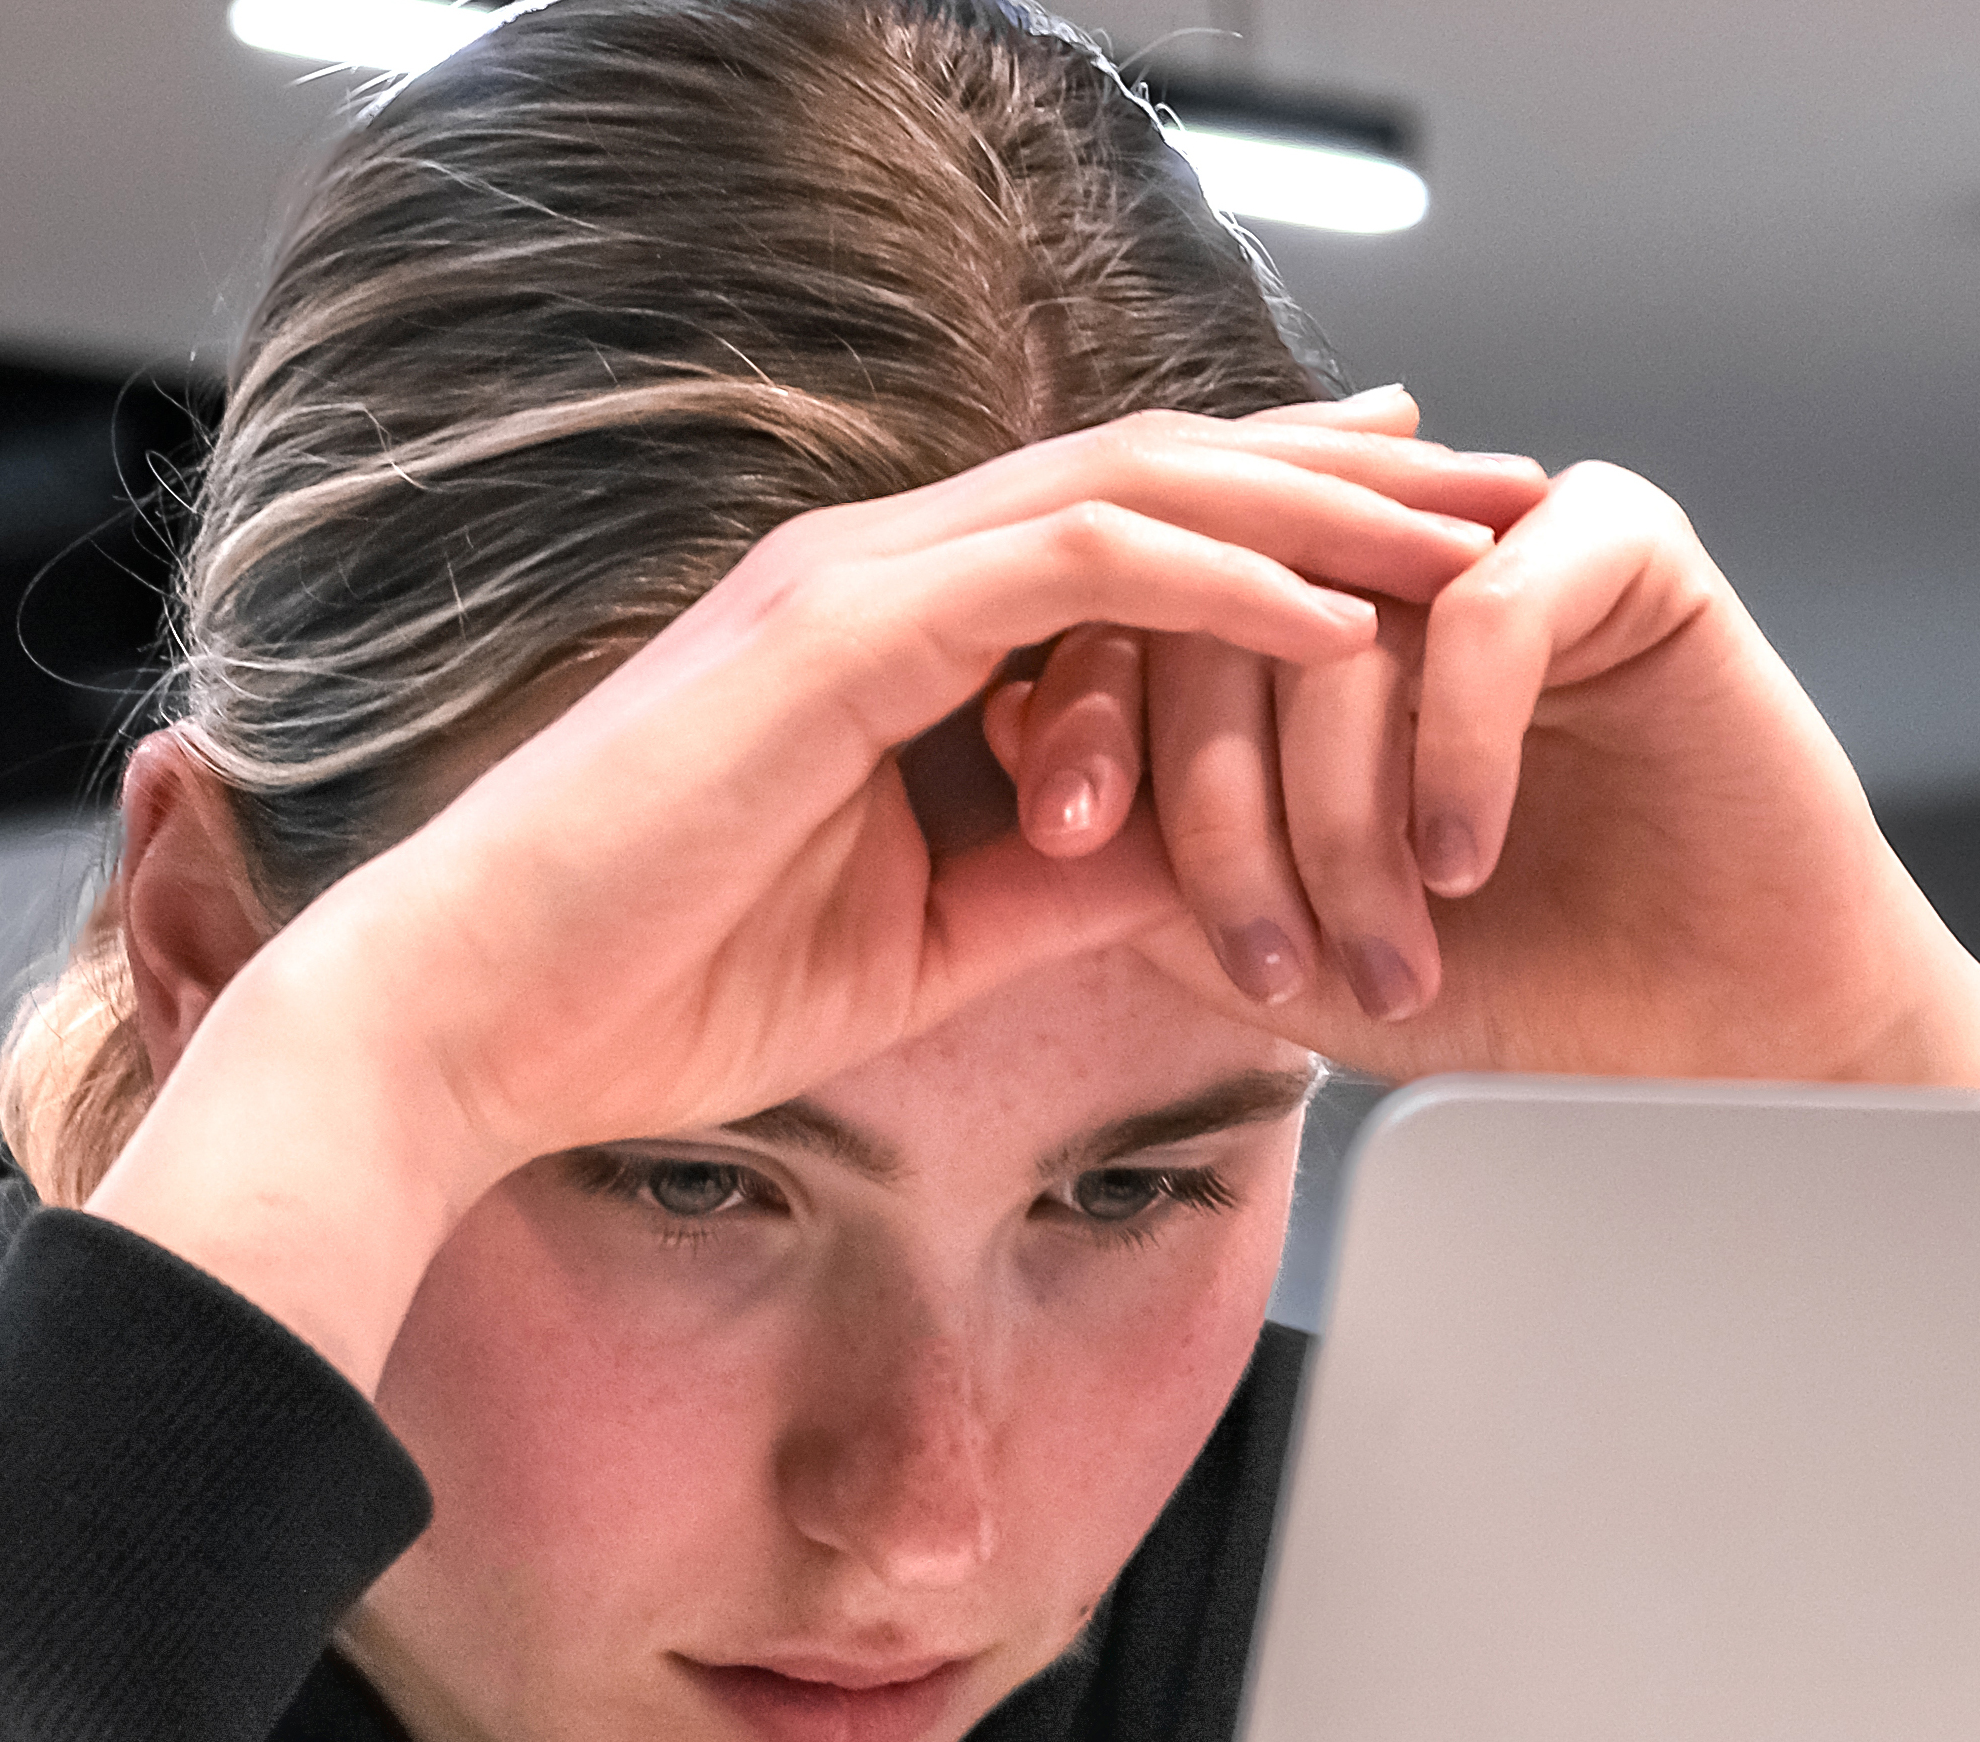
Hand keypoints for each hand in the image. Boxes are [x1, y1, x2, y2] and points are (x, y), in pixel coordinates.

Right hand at [89, 407, 1511, 1385]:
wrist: (472, 1026)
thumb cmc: (655, 990)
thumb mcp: (925, 940)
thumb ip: (1065, 878)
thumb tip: (1214, 856)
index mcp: (894, 640)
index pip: (1128, 539)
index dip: (1289, 525)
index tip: (1421, 547)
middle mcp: (881, 576)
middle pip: (1164, 476)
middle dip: (1352, 477)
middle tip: (1507, 486)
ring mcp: (852, 586)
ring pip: (1138, 488)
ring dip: (1325, 501)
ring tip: (1480, 526)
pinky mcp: (830, 634)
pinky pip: (1070, 570)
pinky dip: (1218, 580)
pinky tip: (1342, 605)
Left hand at [973, 437, 1979, 1088]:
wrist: (1714, 1037)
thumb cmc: (1506, 988)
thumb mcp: (1283, 945)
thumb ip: (1155, 864)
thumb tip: (1026, 777)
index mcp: (1288, 623)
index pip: (1135, 616)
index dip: (1084, 718)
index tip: (1060, 840)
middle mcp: (1380, 560)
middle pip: (1220, 613)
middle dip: (1219, 809)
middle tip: (1265, 956)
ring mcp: (1494, 537)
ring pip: (1344, 626)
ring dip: (1344, 823)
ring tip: (1383, 959)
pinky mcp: (1619, 544)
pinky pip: (1486, 615)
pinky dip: (1456, 759)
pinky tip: (1463, 865)